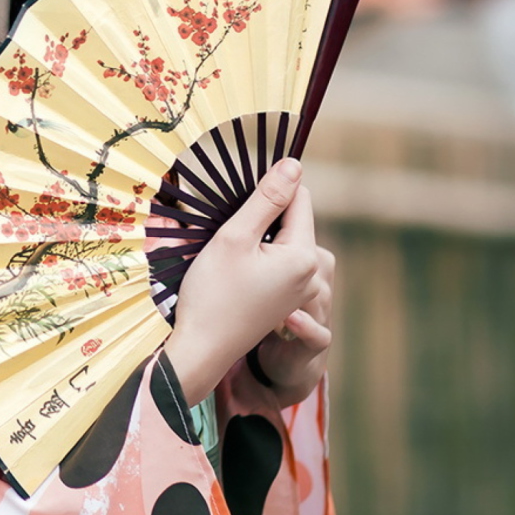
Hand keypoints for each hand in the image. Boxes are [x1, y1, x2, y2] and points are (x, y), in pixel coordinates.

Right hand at [164, 158, 324, 405]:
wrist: (203, 349)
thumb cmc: (213, 293)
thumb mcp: (234, 238)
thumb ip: (266, 199)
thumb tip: (294, 165)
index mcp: (303, 256)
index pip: (299, 198)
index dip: (268, 192)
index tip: (240, 208)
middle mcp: (311, 274)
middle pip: (293, 220)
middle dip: (263, 217)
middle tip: (230, 239)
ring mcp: (302, 290)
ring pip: (284, 240)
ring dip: (259, 237)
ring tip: (231, 257)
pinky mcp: (288, 301)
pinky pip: (280, 262)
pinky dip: (259, 257)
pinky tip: (236, 272)